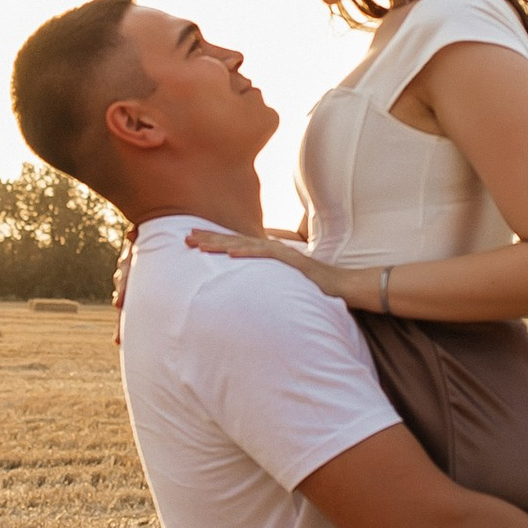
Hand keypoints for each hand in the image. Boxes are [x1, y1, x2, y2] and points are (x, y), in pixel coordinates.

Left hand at [187, 224, 346, 297]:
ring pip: (244, 246)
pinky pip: (265, 256)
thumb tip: (247, 291)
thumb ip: (265, 283)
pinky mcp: (290, 262)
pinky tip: (231, 255)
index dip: (214, 241)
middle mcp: (271, 250)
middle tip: (186, 236)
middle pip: (234, 242)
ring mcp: (280, 254)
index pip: (235, 246)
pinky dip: (247, 254)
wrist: (341, 286)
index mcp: (267, 255)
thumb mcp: (282, 284)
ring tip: (200, 245)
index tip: (192, 240)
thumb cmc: (312, 287)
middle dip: (210, 238)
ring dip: (221, 245)